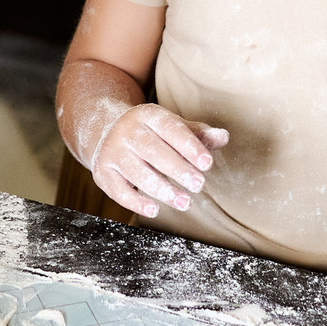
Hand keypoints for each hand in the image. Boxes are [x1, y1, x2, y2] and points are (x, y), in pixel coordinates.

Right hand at [89, 103, 227, 217]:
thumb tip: (223, 137)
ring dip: (162, 189)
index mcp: (148, 115)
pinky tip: (154, 210)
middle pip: (153, 150)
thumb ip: (199, 134)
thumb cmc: (151, 133)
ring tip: (185, 202)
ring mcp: (112, 152)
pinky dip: (136, 202)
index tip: (208, 163)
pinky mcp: (102, 172)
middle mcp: (127, 131)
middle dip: (178, 169)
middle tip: (199, 185)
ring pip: (137, 172)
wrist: (105, 130)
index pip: (171, 129)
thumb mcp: (173, 127)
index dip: (190, 146)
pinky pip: (118, 190)